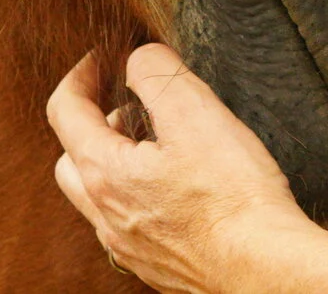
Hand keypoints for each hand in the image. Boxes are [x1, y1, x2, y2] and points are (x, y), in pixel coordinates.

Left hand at [47, 43, 321, 291]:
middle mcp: (106, 215)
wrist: (263, 269)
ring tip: (158, 142)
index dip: (79, 74)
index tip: (101, 58)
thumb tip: (138, 60)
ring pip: (99, 196)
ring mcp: (129, 246)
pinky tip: (177, 188)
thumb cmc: (231, 195)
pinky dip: (138, 196)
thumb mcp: (194, 110)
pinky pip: (129, 223)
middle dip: (92, 122)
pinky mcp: (157, 265)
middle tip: (129, 103)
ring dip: (115, 162)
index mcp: (104, 173)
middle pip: (71, 158)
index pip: (64, 111)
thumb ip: (155, 72)